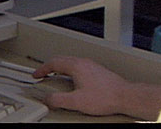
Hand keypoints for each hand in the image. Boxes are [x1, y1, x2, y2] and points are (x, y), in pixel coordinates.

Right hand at [32, 55, 160, 119]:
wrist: (125, 96)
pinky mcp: (97, 71)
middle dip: (49, 67)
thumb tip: (48, 99)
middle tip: (42, 74)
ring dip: (60, 68)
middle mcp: (83, 62)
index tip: (36, 75)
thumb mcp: (77, 101)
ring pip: (70, 62)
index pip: (54, 63)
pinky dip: (69, 70)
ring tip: (55, 76)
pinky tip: (73, 81)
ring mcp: (91, 65)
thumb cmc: (105, 96)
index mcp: (76, 66)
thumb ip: (59, 100)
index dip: (42, 69)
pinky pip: (78, 66)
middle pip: (61, 60)